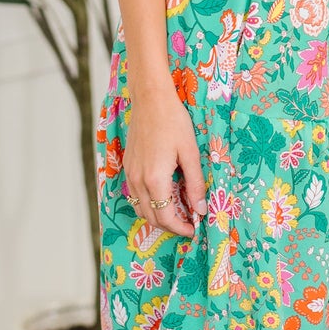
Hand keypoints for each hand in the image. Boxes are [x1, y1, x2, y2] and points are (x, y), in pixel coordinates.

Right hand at [123, 82, 207, 238]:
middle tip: (188, 223)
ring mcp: (129, 173)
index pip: (166, 217)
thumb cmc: (174, 122)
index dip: (180, 228)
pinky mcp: (127, 165)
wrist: (150, 99)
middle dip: (169, 226)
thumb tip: (201, 209)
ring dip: (157, 215)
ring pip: (140, 208)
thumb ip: (195, 184)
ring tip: (177, 212)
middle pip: (151, 217)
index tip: (194, 229)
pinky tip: (163, 195)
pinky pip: (135, 194)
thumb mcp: (190, 153)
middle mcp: (138, 180)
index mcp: (155, 179)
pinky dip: (148, 202)